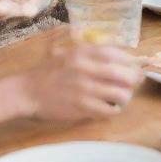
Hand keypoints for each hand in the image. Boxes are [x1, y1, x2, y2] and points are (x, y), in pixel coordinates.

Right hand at [15, 41, 142, 121]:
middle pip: (124, 74)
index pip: (117, 54)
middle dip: (133, 80)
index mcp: (83, 53)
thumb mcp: (68, 52)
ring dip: (125, 97)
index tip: (134, 67)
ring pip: (120, 94)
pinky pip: (108, 110)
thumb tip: (120, 53)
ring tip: (121, 98)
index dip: (130, 62)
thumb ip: (91, 51)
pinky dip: (114, 110)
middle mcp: (86, 69)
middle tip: (133, 85)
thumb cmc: (49, 72)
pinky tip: (109, 108)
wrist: (27, 92)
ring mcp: (84, 89)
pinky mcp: (81, 107)